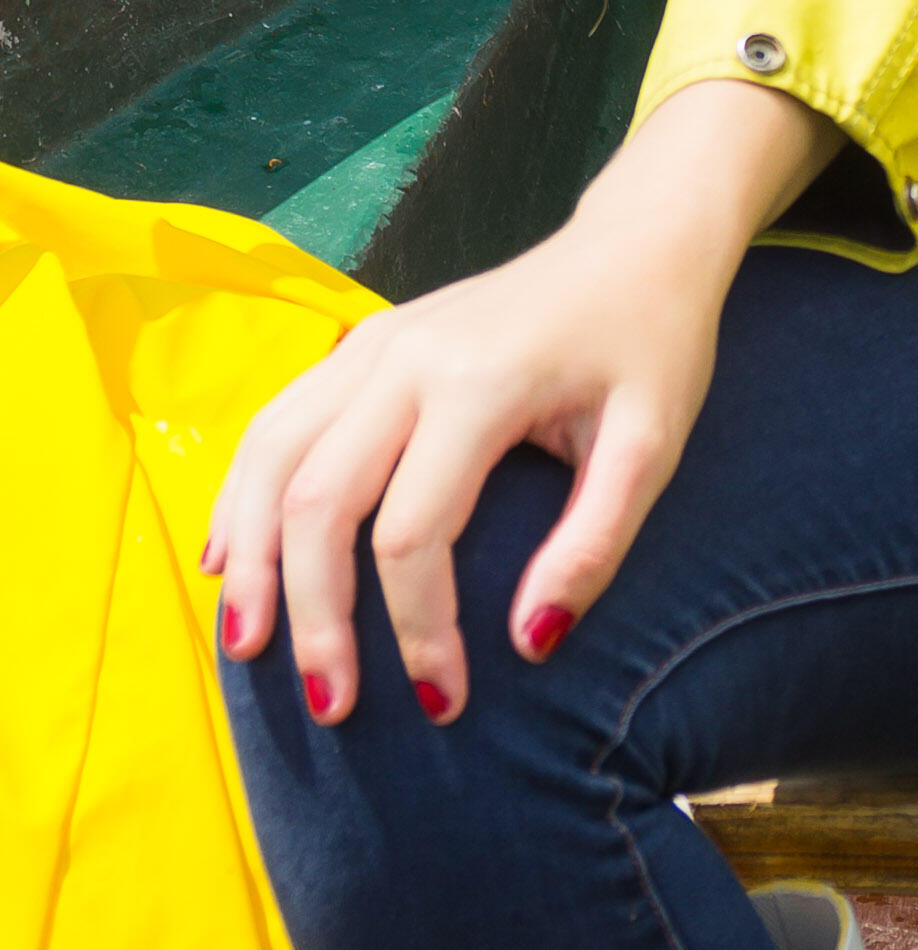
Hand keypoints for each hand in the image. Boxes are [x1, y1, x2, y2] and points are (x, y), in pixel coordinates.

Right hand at [204, 80, 834, 726]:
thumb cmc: (651, 348)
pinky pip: (277, 423)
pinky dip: (243, 494)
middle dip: (315, 615)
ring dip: (252, 555)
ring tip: (248, 645)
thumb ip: (595, 544)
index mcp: (480, 382)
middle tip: (327, 704)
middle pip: (320, 503)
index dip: (418, 630)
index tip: (443, 702)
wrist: (636, 245)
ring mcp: (374, 341)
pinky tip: (231, 557)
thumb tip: (531, 643)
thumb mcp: (653, 445)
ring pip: (272, 457)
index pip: (412, 533)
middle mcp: (407, 357)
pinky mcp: (364, 341)